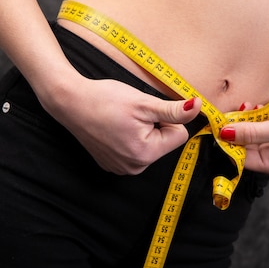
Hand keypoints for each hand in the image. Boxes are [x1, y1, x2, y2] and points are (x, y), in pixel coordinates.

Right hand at [39, 74, 201, 174]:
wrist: (70, 102)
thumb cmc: (105, 99)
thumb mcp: (145, 102)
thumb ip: (174, 110)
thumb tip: (198, 106)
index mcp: (145, 154)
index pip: (179, 135)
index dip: (166, 118)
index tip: (146, 111)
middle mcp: (134, 167)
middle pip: (165, 142)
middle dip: (155, 125)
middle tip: (132, 114)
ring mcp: (121, 168)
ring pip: (151, 145)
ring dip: (143, 130)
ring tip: (122, 120)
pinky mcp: (112, 164)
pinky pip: (135, 150)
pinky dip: (129, 137)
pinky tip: (114, 128)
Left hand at [221, 90, 268, 177]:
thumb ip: (251, 133)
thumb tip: (224, 135)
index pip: (245, 160)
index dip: (230, 145)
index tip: (218, 128)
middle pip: (245, 148)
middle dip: (236, 131)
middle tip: (228, 114)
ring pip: (249, 136)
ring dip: (244, 121)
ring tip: (245, 106)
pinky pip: (257, 128)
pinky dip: (253, 117)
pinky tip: (253, 107)